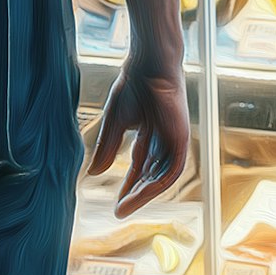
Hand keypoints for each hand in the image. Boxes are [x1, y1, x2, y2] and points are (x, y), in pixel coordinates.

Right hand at [88, 0, 189, 216]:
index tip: (116, 204)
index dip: (129, 185)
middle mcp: (163, 139)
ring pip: (161, 176)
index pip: (140, 166)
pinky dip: (156, 184)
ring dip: (144, 194)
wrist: (149, 63)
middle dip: (135, 194)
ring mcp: (173, 139)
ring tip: (124, 208)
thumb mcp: (115, 121)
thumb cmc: (133, 84)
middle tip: (119, 211)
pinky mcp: (181, 137)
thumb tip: (94, 174)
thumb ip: (106, 147)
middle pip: (151, 175)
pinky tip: (140, 194)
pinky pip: (171, 169)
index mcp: (150, 133)